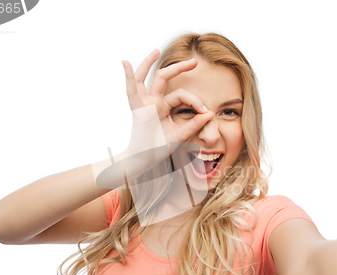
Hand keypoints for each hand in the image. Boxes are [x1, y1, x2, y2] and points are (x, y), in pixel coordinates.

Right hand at [120, 49, 213, 172]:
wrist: (146, 161)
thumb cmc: (161, 149)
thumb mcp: (182, 135)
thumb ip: (195, 124)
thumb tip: (210, 113)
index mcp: (165, 107)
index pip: (182, 95)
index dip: (195, 101)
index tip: (206, 111)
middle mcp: (154, 102)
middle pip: (165, 78)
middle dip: (179, 68)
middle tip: (195, 61)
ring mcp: (145, 104)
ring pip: (147, 78)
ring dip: (148, 63)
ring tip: (156, 51)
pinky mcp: (137, 109)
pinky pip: (131, 90)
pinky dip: (129, 76)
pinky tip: (125, 63)